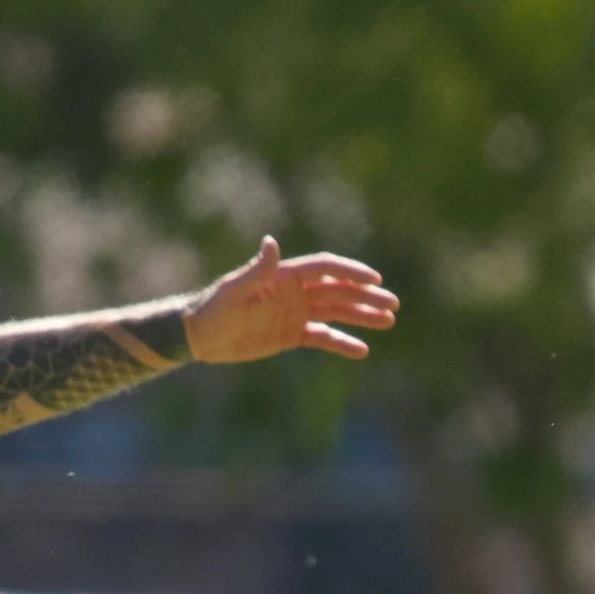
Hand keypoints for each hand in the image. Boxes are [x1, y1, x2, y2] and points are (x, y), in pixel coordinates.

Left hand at [183, 236, 399, 363]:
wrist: (201, 336)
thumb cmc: (214, 309)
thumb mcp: (235, 291)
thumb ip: (257, 270)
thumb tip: (271, 243)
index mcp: (285, 276)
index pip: (326, 269)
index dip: (351, 272)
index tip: (375, 280)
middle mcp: (295, 291)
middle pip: (339, 290)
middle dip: (366, 297)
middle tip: (392, 306)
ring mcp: (296, 313)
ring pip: (337, 312)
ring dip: (362, 316)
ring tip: (388, 322)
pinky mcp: (292, 335)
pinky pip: (324, 337)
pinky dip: (342, 342)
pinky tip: (362, 350)